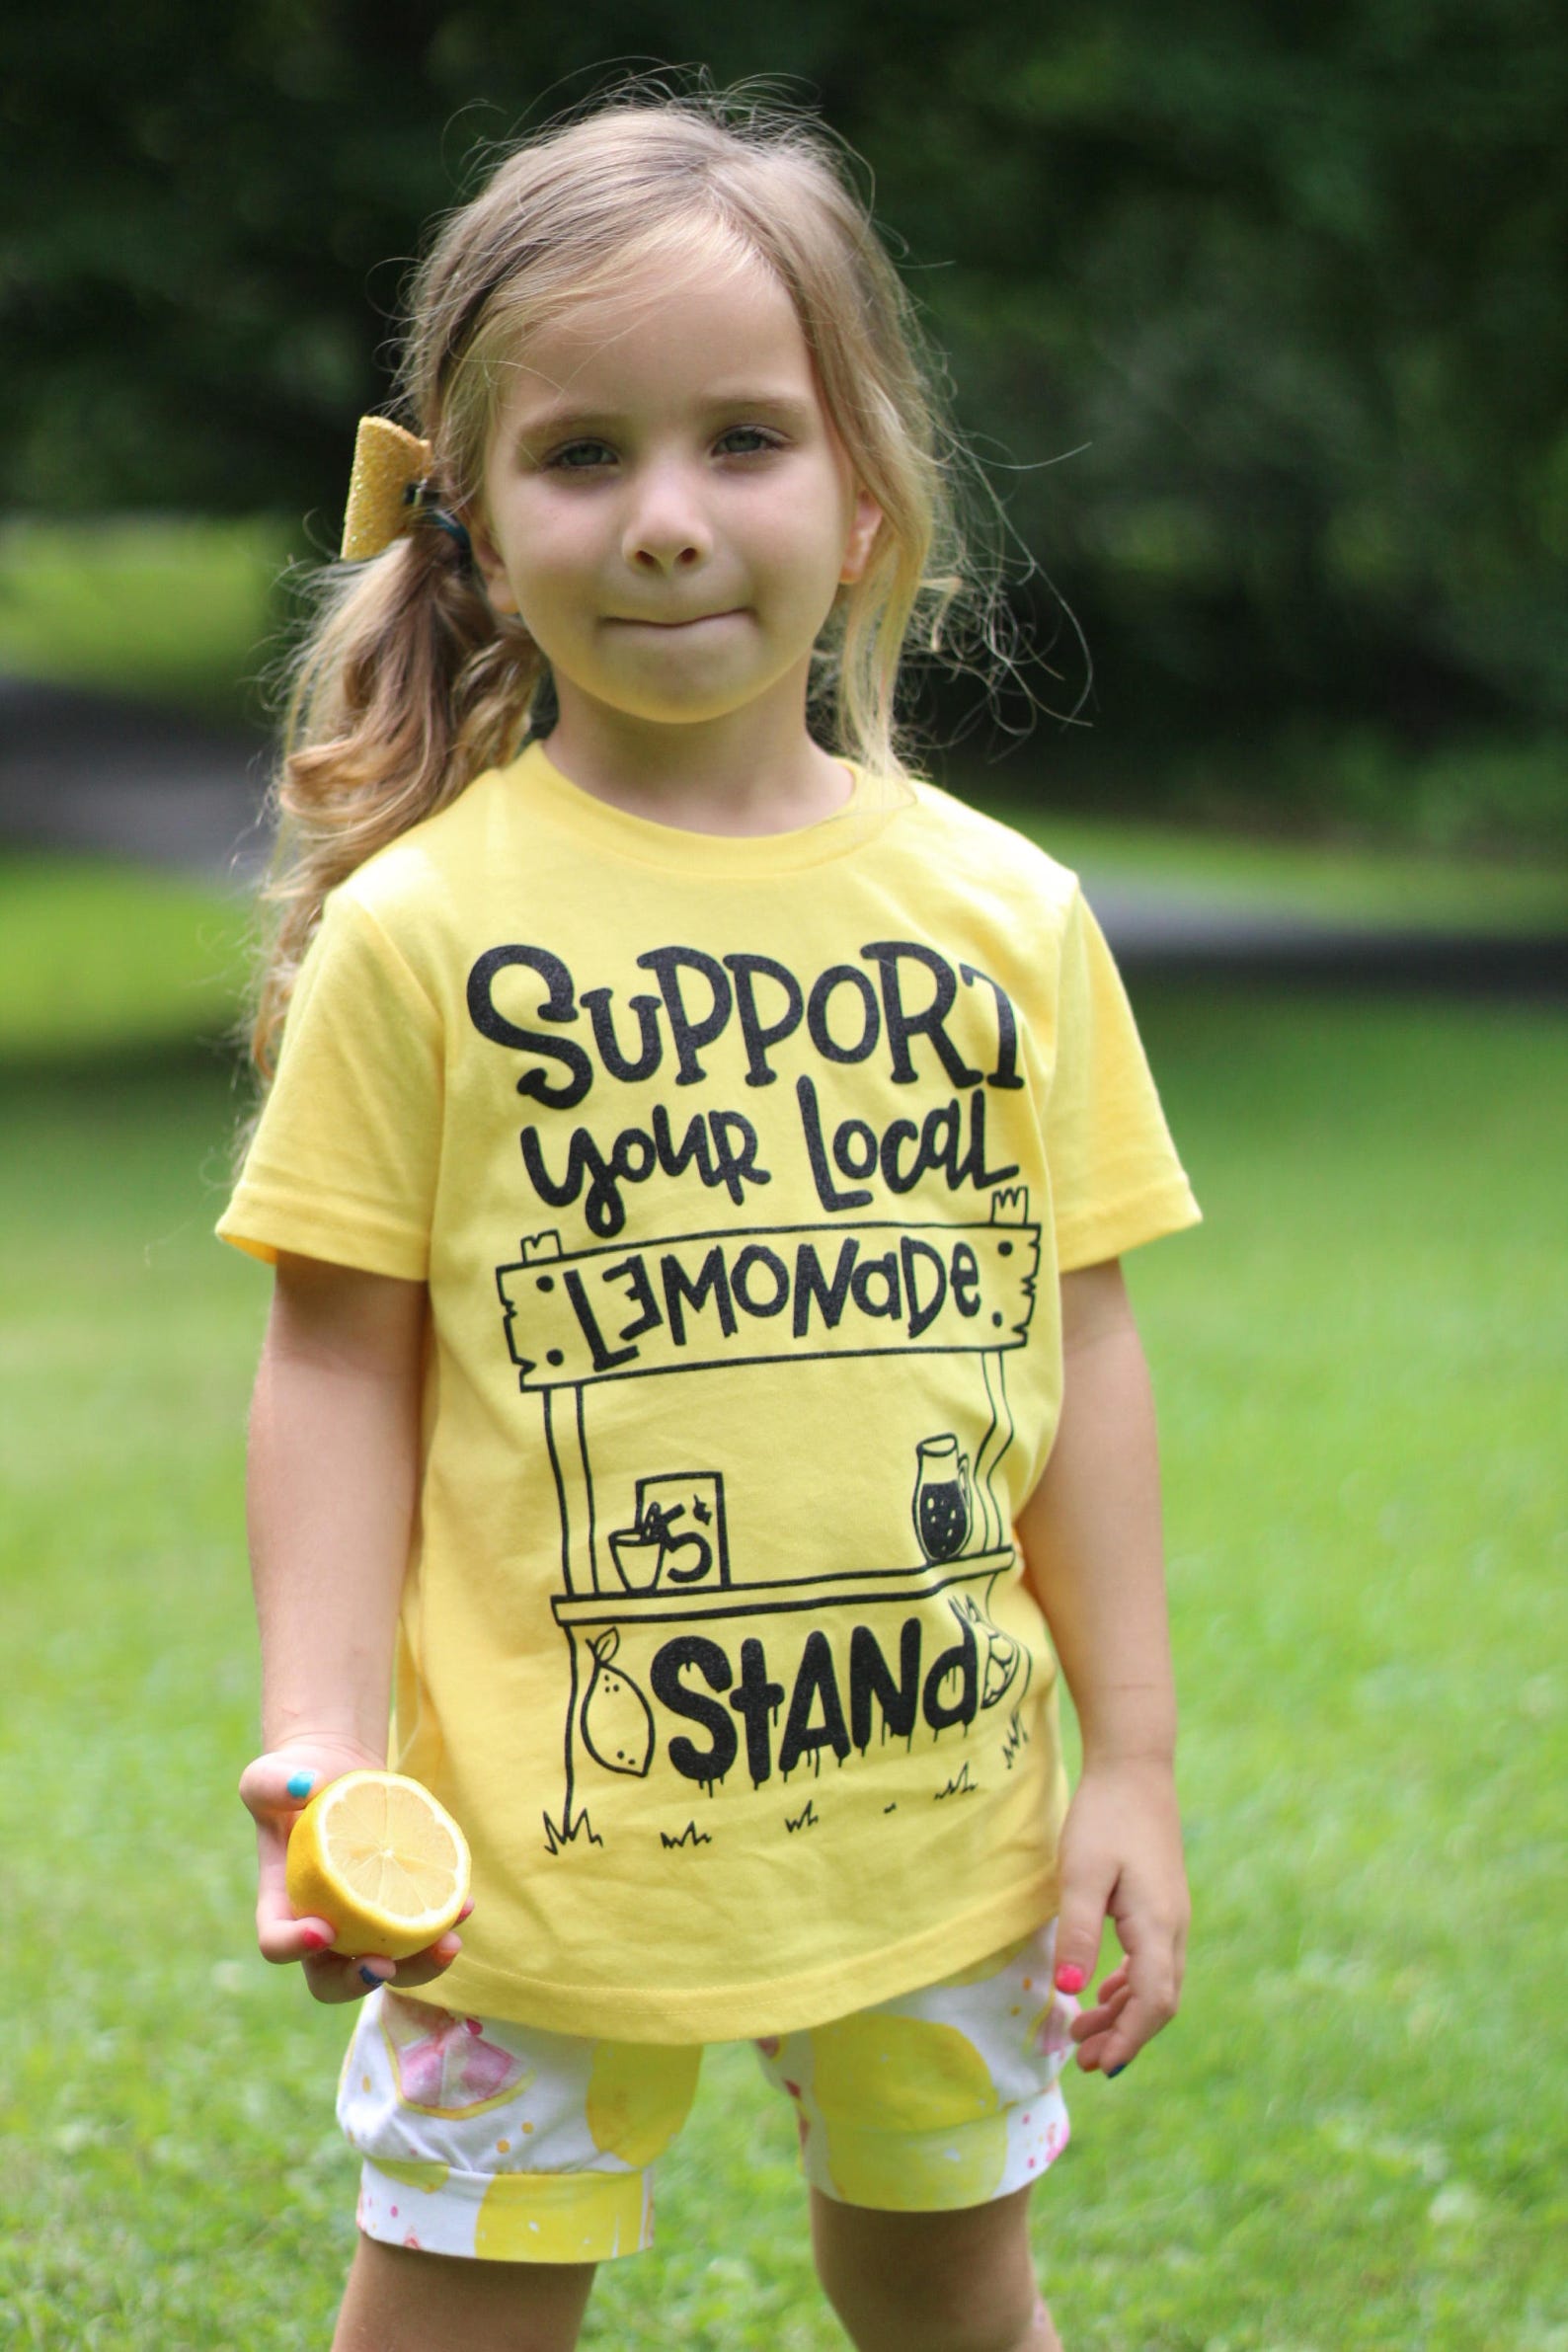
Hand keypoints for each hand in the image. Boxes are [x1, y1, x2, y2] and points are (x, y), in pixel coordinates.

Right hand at [238, 1740, 472, 2006]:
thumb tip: (309, 1786)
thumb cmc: (295, 1779)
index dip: (294, 1946)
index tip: (325, 1930)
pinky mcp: (397, 1905)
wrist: (337, 1777)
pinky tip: (467, 1905)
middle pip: (331, 1978)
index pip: (276, 1942)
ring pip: (386, 1965)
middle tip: (386, 1964)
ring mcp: (361, 1922)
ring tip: (450, 1942)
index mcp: (281, 1905)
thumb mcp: (269, 1775)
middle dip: (358, 1982)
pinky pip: (420, 1928)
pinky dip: (444, 1923)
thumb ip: (275, 1782)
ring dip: (419, 1966)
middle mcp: (319, 1926)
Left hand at [1051, 1756, 1187, 2075]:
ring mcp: (1172, 1915)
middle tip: (1083, 2060)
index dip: (1128, 2039)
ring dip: (1124, 2013)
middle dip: (1124, 2036)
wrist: (1134, 1769)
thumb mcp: (1080, 1874)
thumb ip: (1078, 1934)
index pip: (1153, 2002)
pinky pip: (1154, 1961)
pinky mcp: (1162, 1904)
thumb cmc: (1104, 1817)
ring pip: (1157, 1983)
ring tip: (1085, 2033)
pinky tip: (1104, 1991)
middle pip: (1159, 2001)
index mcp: (1157, 1925)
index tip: (1099, 2066)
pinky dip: (1130, 1986)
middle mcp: (1174, 1927)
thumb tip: (1072, 1993)